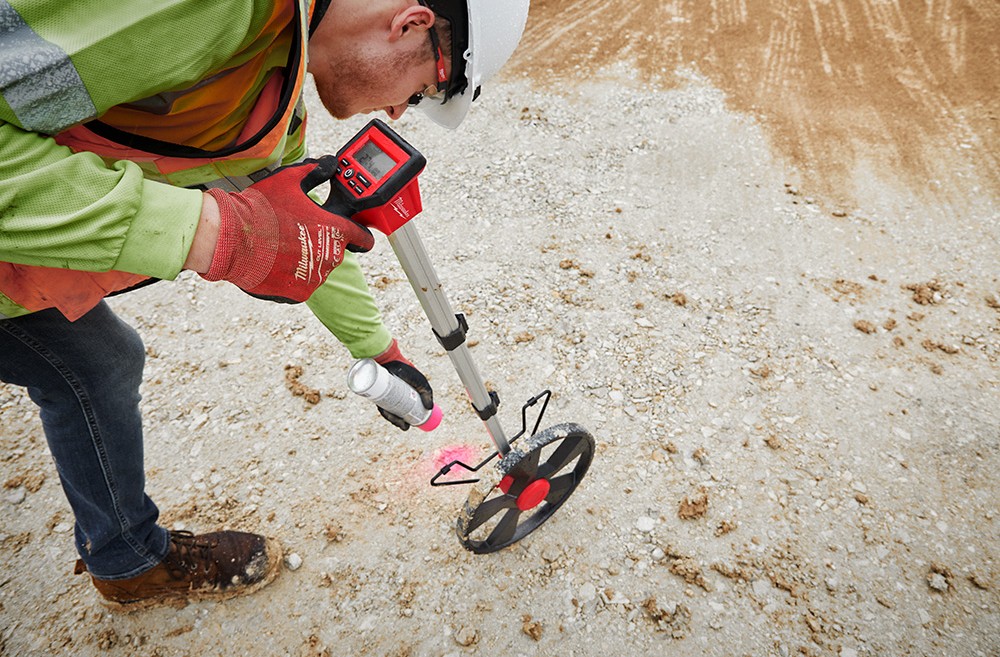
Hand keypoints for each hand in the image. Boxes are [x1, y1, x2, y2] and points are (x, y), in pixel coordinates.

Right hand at [201, 156, 373, 302]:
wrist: (229, 239)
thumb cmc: (259, 209)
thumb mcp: (289, 180)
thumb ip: (314, 172)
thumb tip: (329, 163)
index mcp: (334, 230)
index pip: (363, 238)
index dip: (360, 235)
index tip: (357, 236)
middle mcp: (330, 256)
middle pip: (335, 252)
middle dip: (321, 243)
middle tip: (297, 233)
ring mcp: (315, 277)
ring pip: (317, 269)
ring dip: (305, 260)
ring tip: (280, 247)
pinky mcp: (298, 293)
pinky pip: (301, 285)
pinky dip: (291, 277)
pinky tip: (275, 263)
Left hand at [374, 339, 433, 430]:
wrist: (391, 361)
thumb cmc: (407, 371)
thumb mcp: (421, 383)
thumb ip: (427, 394)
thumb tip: (430, 408)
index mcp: (401, 397)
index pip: (403, 411)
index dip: (407, 419)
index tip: (411, 424)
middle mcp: (392, 398)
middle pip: (395, 413)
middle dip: (399, 422)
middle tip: (404, 426)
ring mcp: (383, 396)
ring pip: (387, 411)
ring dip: (392, 420)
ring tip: (400, 424)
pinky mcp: (375, 394)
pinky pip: (380, 406)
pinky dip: (385, 412)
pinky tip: (389, 416)